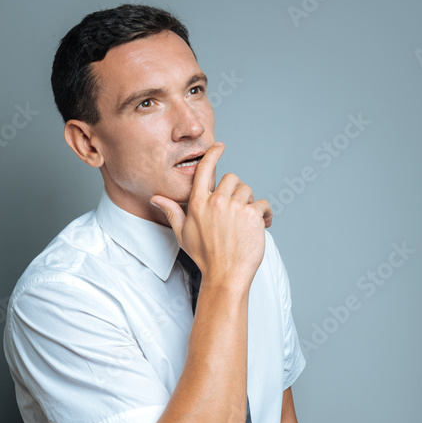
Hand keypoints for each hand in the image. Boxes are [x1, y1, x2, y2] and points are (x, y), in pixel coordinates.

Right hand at [149, 143, 272, 287]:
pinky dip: (265, 214)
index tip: (220, 147)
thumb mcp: (183, 234)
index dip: (213, 154)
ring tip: (247, 222)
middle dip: (236, 191)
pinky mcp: (253, 215)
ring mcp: (235, 208)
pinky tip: (262, 225)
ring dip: (250, 203)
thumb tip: (156, 198)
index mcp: (198, 204)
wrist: (226, 275)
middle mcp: (216, 202)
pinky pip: (263, 204)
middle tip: (237, 210)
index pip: (205, 169)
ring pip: (248, 191)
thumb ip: (172, 212)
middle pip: (232, 179)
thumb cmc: (205, 256)